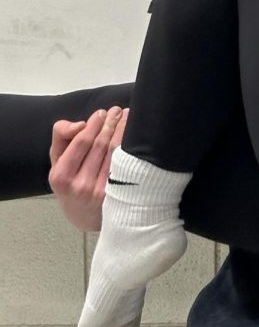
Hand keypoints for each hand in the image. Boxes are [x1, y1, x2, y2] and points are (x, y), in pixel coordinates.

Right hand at [48, 107, 127, 230]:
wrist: (83, 215)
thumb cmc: (69, 181)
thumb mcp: (57, 161)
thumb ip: (62, 136)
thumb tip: (81, 124)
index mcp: (61, 176)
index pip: (81, 142)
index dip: (94, 124)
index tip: (102, 112)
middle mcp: (80, 185)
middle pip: (100, 145)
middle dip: (110, 123)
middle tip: (118, 110)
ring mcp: (99, 192)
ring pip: (115, 153)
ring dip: (123, 131)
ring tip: (128, 116)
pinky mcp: (116, 196)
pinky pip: (124, 165)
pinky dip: (130, 147)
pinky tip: (134, 135)